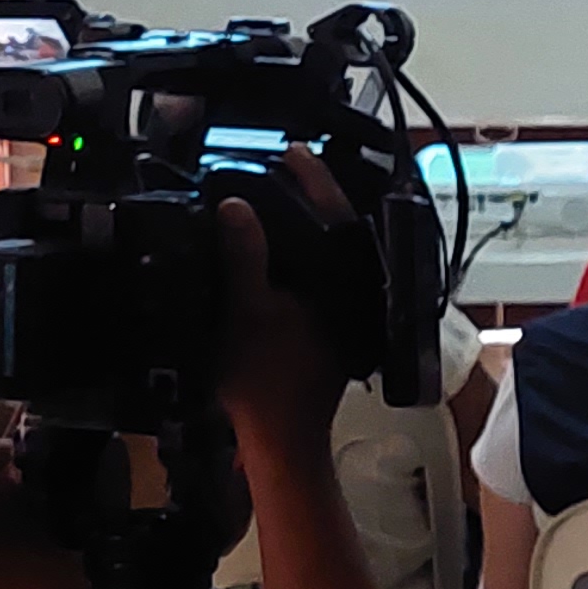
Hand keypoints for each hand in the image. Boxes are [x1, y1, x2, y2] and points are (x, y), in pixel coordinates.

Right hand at [217, 150, 356, 453]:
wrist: (280, 435)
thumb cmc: (265, 381)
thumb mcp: (243, 310)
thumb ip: (242, 256)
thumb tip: (235, 207)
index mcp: (341, 282)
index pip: (334, 214)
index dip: (313, 179)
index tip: (293, 152)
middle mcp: (352, 291)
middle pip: (335, 229)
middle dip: (309, 197)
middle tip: (279, 169)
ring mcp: (345, 309)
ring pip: (328, 253)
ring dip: (302, 227)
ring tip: (271, 200)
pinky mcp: (332, 325)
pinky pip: (319, 275)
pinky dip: (299, 256)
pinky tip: (272, 250)